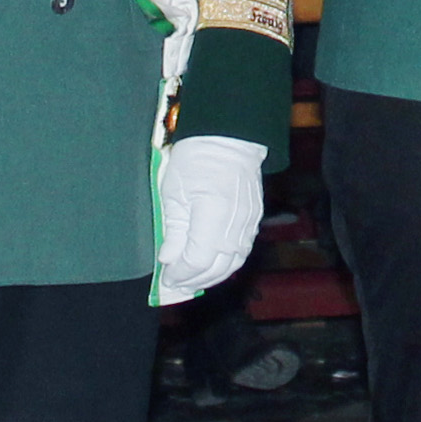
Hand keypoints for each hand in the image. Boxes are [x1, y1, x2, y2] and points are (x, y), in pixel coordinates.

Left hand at [155, 135, 267, 304]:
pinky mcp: (254, 219)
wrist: (228, 137)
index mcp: (213, 214)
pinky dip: (227, 263)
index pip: (198, 260)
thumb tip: (168, 259)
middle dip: (194, 279)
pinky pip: (242, 250)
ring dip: (212, 276)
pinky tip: (212, 264)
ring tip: (192, 279)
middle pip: (218, 267)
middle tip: (175, 284)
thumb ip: (173, 230)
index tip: (166, 276)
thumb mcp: (174, 192)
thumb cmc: (196, 159)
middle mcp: (236, 223)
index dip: (181, 273)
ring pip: (233, 263)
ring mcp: (249, 222)